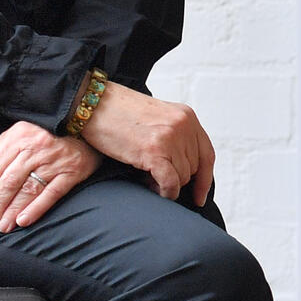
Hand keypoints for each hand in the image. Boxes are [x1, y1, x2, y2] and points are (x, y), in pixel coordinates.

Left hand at [0, 122, 99, 232]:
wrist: (84, 131)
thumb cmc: (43, 138)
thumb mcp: (15, 140)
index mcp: (18, 136)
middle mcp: (35, 146)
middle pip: (9, 180)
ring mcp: (54, 160)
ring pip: (27, 189)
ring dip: (12, 210)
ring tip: (2, 226)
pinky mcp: (70, 172)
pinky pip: (51, 194)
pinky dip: (36, 208)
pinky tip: (23, 221)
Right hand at [79, 83, 214, 206]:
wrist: (93, 103)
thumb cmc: (118, 114)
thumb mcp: (157, 118)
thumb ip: (175, 136)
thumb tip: (185, 170)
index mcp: (186, 116)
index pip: (207, 154)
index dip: (204, 180)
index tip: (199, 197)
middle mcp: (183, 125)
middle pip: (194, 169)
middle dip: (177, 179)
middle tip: (155, 178)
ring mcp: (170, 138)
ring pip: (182, 178)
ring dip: (166, 184)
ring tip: (146, 175)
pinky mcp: (154, 151)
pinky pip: (170, 184)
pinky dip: (164, 192)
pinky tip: (150, 186)